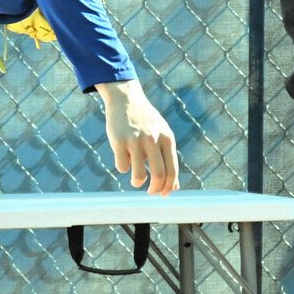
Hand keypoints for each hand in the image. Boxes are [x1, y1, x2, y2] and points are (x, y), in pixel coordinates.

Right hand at [96, 79, 178, 194]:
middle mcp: (153, 139)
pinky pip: (122, 166)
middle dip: (155, 189)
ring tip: (135, 179)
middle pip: (159, 175)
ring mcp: (135, 140)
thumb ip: (169, 160)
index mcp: (167, 139)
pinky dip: (123, 167)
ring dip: (137, 182)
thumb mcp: (162, 137)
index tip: (163, 194)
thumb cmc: (147, 123)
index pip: (172, 170)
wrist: (126, 100)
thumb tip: (175, 188)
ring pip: (138, 175)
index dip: (169, 187)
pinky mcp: (119, 141)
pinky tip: (123, 157)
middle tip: (151, 192)